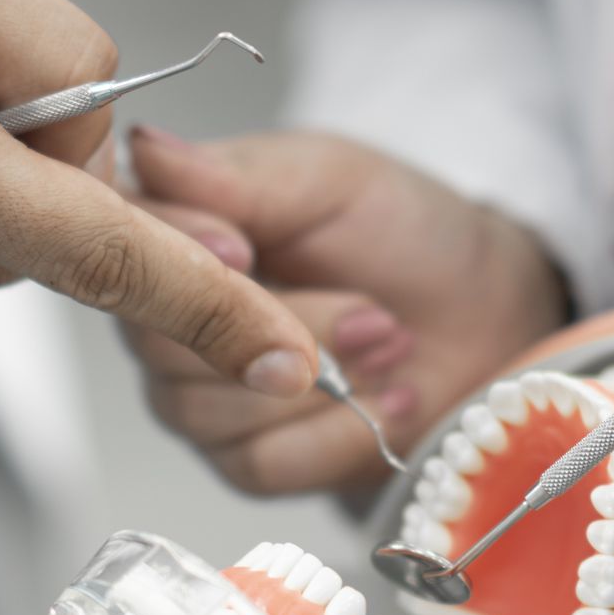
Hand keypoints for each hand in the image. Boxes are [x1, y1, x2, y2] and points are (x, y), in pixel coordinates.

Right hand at [123, 127, 568, 491]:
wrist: (484, 314)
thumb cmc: (406, 233)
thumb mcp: (331, 180)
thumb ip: (239, 176)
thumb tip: (148, 150)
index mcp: (180, 232)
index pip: (129, 248)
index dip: (186, 257)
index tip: (248, 253)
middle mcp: (173, 317)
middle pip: (167, 343)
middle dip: (285, 330)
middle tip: (373, 313)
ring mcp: (200, 395)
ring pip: (211, 410)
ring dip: (322, 384)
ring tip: (393, 344)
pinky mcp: (246, 459)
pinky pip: (258, 464)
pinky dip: (337, 435)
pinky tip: (389, 401)